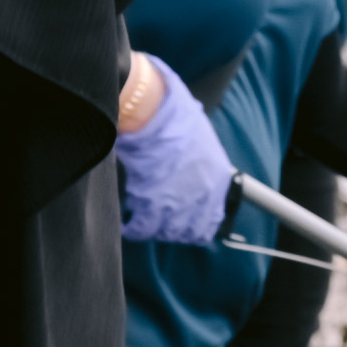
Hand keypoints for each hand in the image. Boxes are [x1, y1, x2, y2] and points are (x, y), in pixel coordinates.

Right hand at [112, 68, 231, 247]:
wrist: (156, 113)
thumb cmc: (175, 116)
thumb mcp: (200, 139)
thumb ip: (198, 161)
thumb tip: (188, 161)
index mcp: (218, 181)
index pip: (211, 221)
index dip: (194, 225)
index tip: (181, 222)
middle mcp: (202, 197)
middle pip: (187, 231)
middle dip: (170, 229)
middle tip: (157, 222)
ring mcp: (178, 203)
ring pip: (165, 232)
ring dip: (153, 229)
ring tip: (142, 221)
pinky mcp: (153, 204)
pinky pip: (143, 228)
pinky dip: (133, 229)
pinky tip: (128, 225)